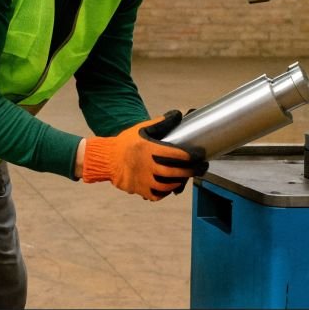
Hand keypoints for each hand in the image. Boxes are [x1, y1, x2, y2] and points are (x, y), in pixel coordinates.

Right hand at [81, 110, 207, 200]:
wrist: (106, 158)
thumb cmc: (125, 143)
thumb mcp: (142, 129)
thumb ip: (161, 123)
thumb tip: (178, 114)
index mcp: (150, 150)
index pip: (178, 154)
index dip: (192, 156)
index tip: (200, 155)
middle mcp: (148, 166)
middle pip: (176, 172)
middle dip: (192, 171)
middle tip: (201, 168)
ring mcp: (143, 180)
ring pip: (168, 185)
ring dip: (180, 181)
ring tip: (185, 177)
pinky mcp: (139, 190)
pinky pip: (157, 195)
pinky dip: (165, 192)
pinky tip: (169, 186)